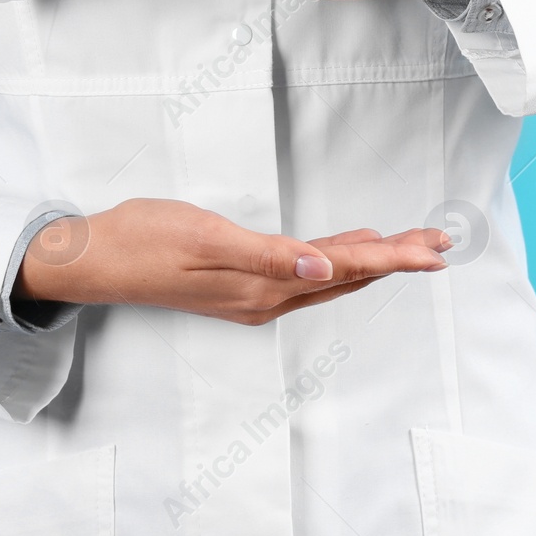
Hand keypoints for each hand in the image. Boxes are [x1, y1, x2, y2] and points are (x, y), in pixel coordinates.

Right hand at [14, 198, 449, 325]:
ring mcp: (253, 294)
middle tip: (441, 242)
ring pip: (329, 275)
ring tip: (413, 244)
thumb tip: (324, 269)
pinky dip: (336, 258)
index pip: (344, 268)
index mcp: (264, 287)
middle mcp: (266, 298)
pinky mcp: (241, 284)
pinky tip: (349, 246)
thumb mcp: (206, 238)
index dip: (393, 256)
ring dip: (373, 259)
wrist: (94, 259)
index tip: (434, 249)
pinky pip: (305, 273)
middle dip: (397, 258)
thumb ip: (269, 257)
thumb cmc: (144, 239)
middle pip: (346, 276)